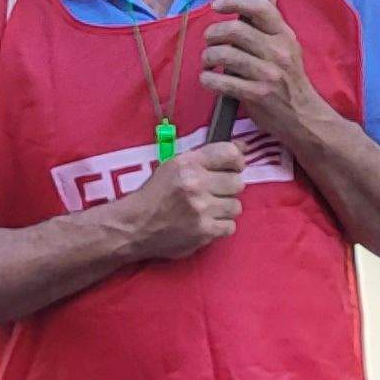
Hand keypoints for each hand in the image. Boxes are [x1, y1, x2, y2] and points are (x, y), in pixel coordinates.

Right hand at [114, 139, 246, 261]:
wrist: (135, 226)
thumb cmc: (155, 194)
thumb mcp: (174, 166)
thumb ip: (208, 157)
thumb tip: (244, 147)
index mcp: (187, 164)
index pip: (230, 154)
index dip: (237, 161)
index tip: (232, 168)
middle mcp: (196, 184)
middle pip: (237, 183)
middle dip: (228, 188)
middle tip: (214, 192)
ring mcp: (201, 210)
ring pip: (236, 206)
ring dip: (224, 208)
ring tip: (208, 209)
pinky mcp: (204, 232)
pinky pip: (230, 226)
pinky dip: (220, 226)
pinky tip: (206, 223)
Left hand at [199, 0, 327, 130]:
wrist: (304, 116)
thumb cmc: (290, 79)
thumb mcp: (288, 46)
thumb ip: (273, 21)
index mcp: (284, 35)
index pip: (260, 7)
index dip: (234, 1)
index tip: (217, 5)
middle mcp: (278, 51)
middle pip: (235, 30)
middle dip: (213, 33)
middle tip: (210, 40)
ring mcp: (268, 74)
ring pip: (224, 55)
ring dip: (208, 57)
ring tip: (208, 61)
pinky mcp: (257, 95)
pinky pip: (222, 82)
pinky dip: (208, 80)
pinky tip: (209, 80)